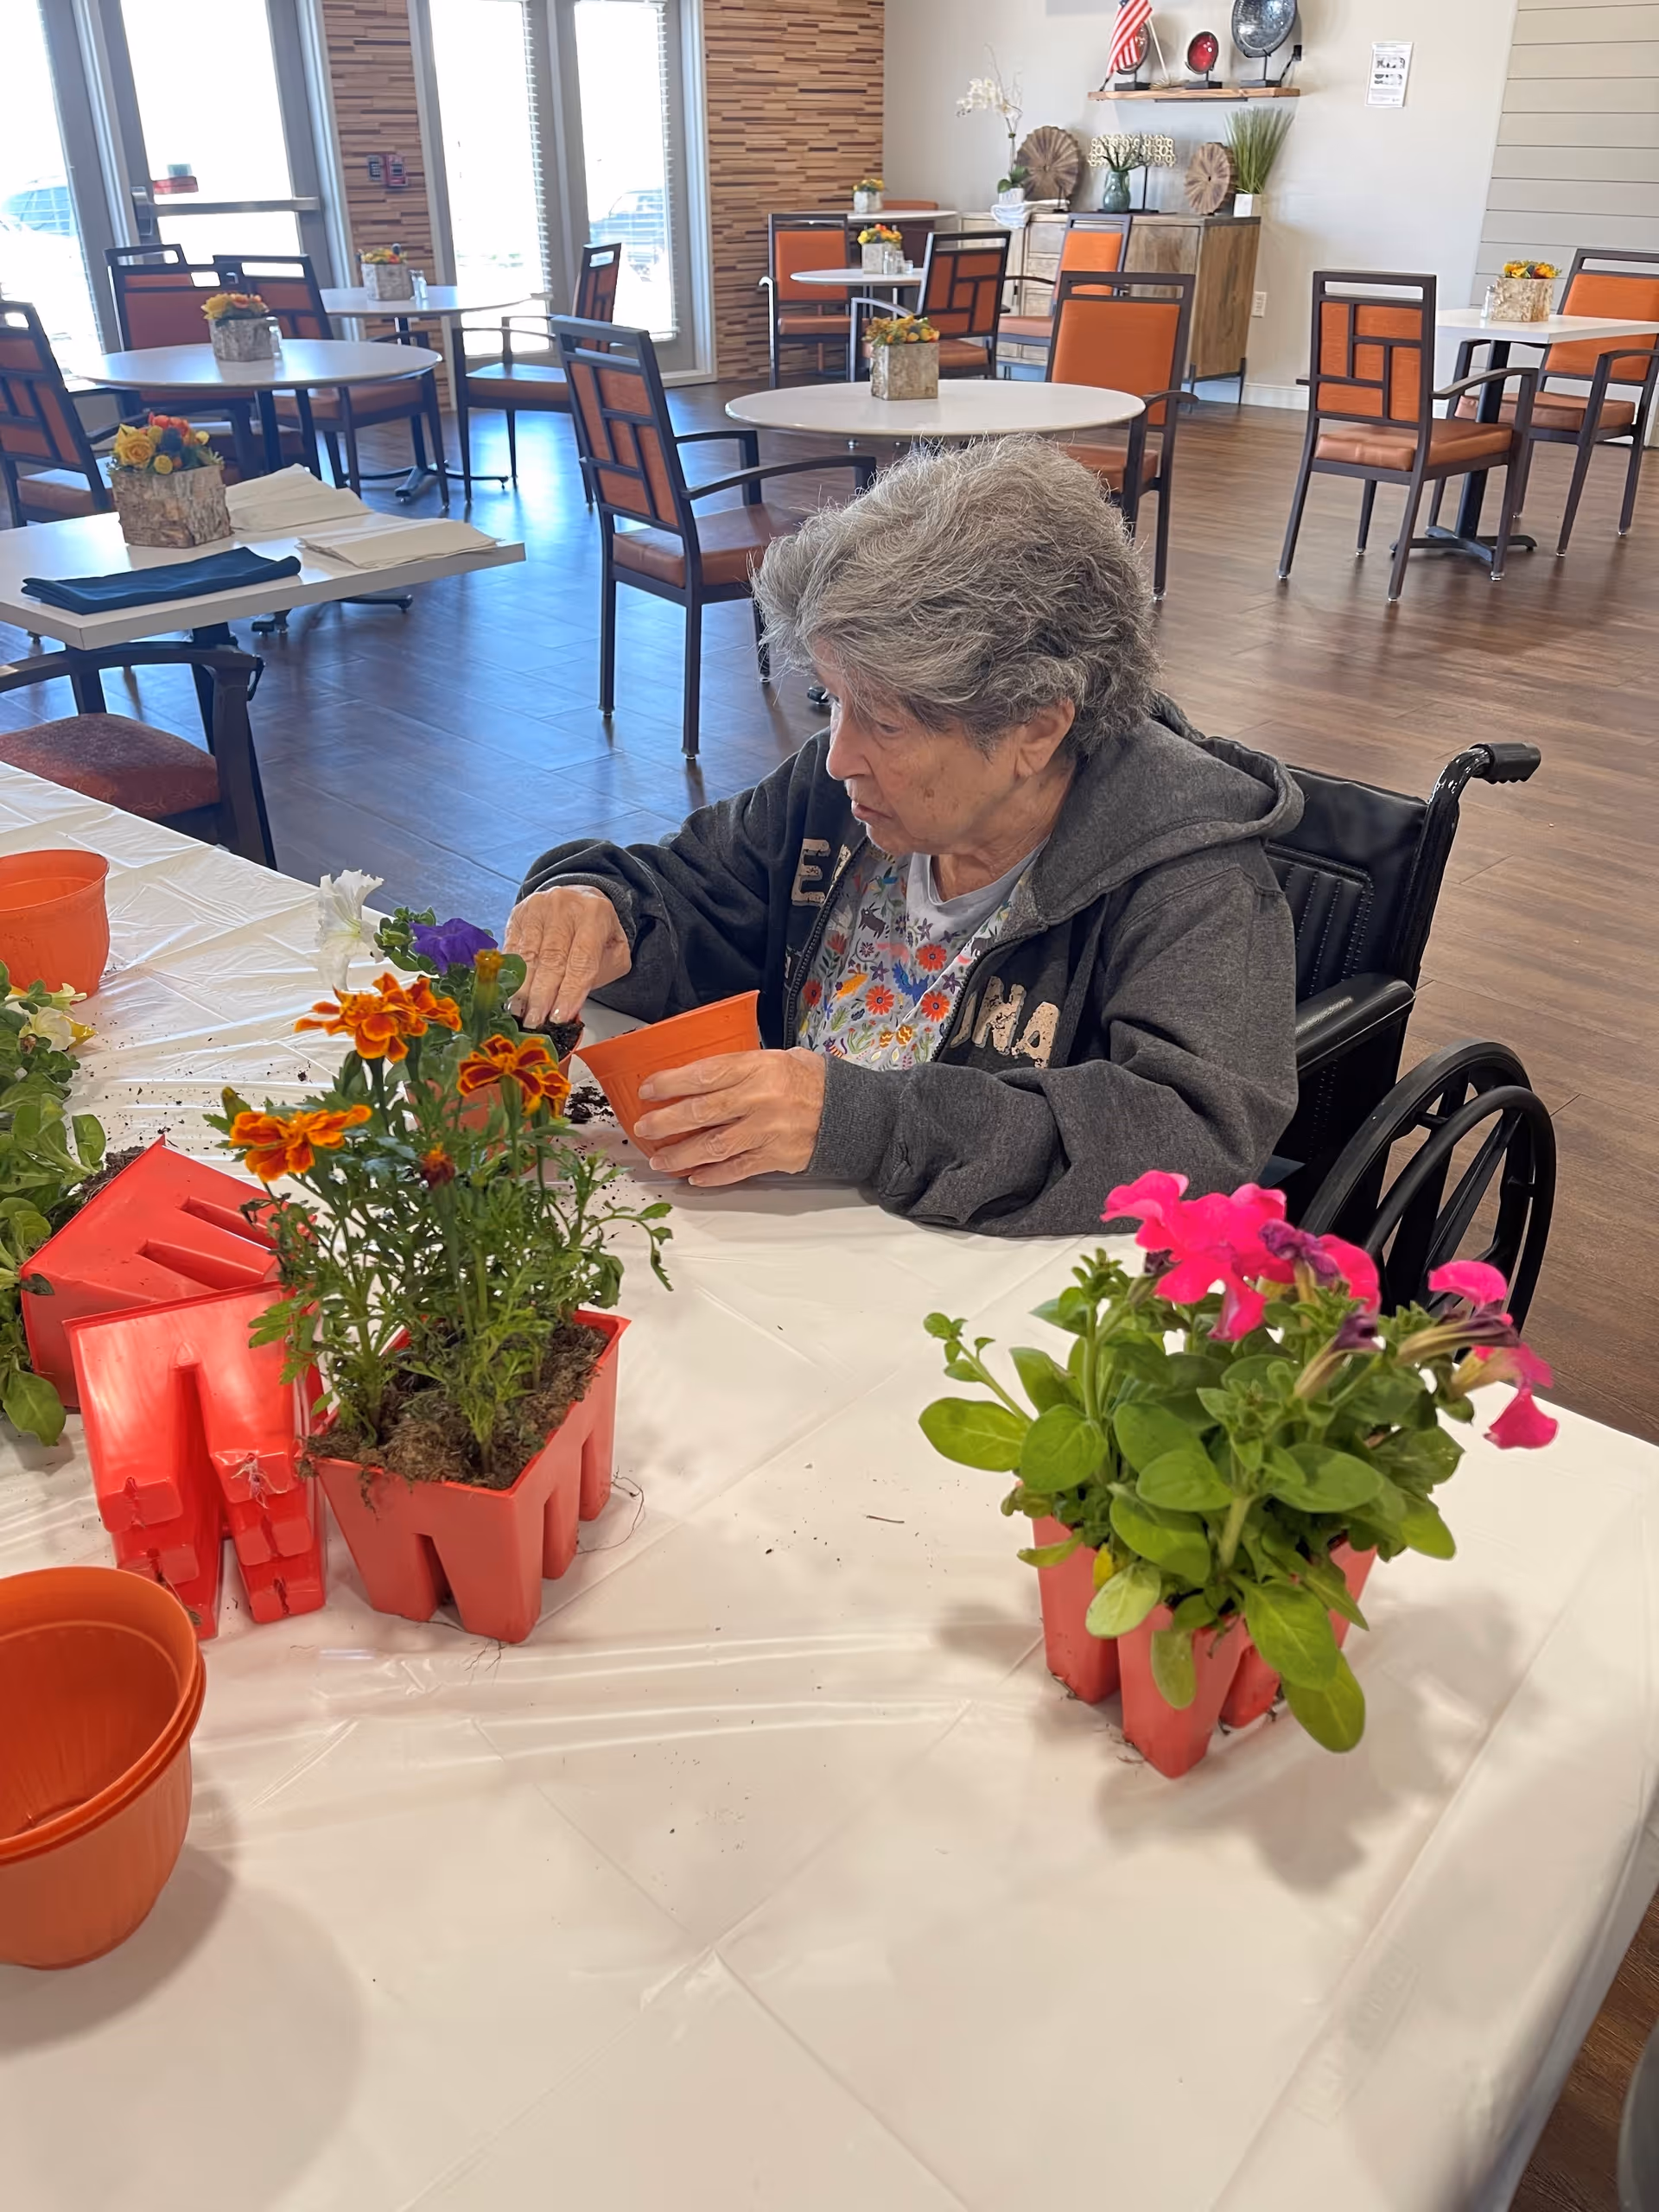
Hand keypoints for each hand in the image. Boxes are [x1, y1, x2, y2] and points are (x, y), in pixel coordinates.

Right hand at [503, 887, 631, 1028]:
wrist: (578, 896)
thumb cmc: (596, 930)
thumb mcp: (614, 948)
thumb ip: (602, 972)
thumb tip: (574, 1001)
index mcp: (595, 914)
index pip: (581, 961)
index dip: (569, 992)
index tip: (559, 1017)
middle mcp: (565, 907)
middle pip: (552, 959)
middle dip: (543, 996)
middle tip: (535, 1022)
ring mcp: (538, 908)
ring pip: (529, 956)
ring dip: (523, 989)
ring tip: (520, 1014)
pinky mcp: (519, 913)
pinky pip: (512, 948)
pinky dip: (510, 973)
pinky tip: (509, 993)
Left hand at [632, 1048, 826, 1186]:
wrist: (850, 1112)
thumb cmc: (811, 1081)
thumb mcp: (778, 1057)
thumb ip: (741, 1066)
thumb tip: (699, 1076)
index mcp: (758, 1067)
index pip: (703, 1074)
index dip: (670, 1083)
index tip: (647, 1090)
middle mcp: (759, 1098)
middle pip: (700, 1112)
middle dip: (665, 1122)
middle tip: (644, 1129)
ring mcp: (766, 1131)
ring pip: (712, 1146)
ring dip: (680, 1155)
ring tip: (659, 1159)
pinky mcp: (774, 1157)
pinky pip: (736, 1170)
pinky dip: (712, 1176)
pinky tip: (693, 1177)